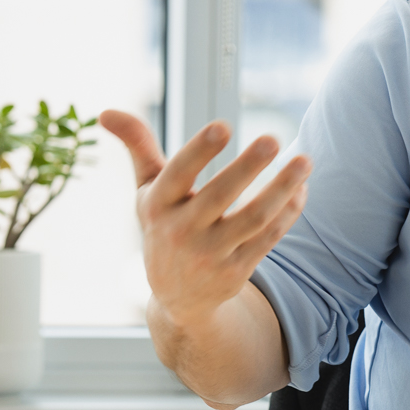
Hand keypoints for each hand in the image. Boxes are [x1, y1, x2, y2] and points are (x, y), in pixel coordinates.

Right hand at [99, 111, 310, 329]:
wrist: (178, 298)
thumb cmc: (165, 227)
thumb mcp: (147, 192)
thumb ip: (138, 149)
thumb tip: (105, 111)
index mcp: (158, 205)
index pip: (176, 175)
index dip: (198, 151)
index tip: (222, 126)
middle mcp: (182, 231)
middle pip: (219, 196)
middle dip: (247, 168)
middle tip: (272, 139)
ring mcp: (210, 254)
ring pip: (253, 218)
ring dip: (281, 189)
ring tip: (304, 161)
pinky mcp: (236, 271)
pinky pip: (268, 238)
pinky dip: (288, 213)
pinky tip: (302, 188)